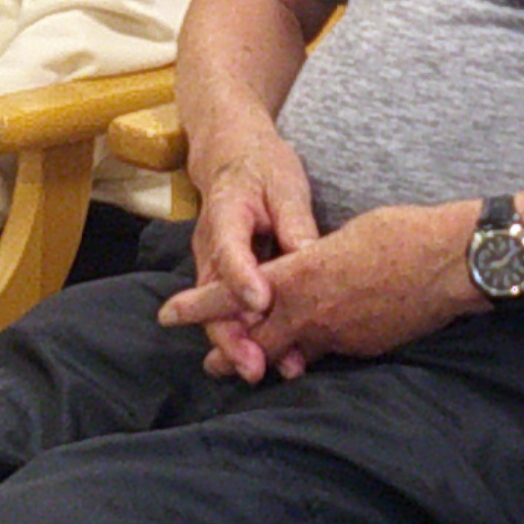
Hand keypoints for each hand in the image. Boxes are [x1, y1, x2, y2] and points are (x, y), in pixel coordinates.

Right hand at [157, 133, 320, 380]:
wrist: (232, 152)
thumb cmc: (262, 165)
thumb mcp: (285, 185)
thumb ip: (295, 223)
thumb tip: (312, 259)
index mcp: (225, 213)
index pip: (228, 250)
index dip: (242, 279)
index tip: (261, 305)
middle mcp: (211, 246)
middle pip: (213, 299)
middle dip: (233, 338)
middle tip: (256, 367)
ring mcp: (214, 265)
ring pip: (219, 313)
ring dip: (241, 345)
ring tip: (271, 371)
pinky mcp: (226, 278)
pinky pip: (232, 311)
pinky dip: (250, 336)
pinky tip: (280, 357)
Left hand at [212, 203, 471, 376]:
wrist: (451, 262)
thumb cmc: (400, 233)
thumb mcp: (343, 237)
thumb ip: (313, 257)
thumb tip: (305, 265)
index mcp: (300, 274)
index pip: (236, 293)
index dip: (200, 306)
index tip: (168, 314)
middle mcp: (312, 310)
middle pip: (256, 340)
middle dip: (231, 353)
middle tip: (211, 365)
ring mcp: (338, 334)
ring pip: (293, 353)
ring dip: (272, 359)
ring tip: (256, 370)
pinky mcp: (363, 348)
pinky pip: (329, 352)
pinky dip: (316, 351)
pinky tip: (316, 351)